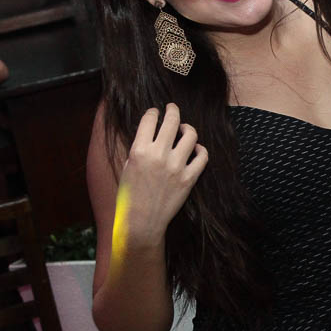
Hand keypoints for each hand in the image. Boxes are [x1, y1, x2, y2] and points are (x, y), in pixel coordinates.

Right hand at [116, 104, 207, 244]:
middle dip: (173, 110)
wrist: (141, 221)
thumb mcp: (127, 167)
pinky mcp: (189, 178)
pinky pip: (202, 156)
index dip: (153, 112)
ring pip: (191, 135)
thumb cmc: (130, 195)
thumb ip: (139, 148)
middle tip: (172, 108)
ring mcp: (176, 166)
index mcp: (139, 150)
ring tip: (185, 130)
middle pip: (172, 121)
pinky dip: (200, 149)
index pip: (150, 119)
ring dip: (188, 129)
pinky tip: (195, 149)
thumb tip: (151, 133)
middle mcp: (158, 155)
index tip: (156, 112)